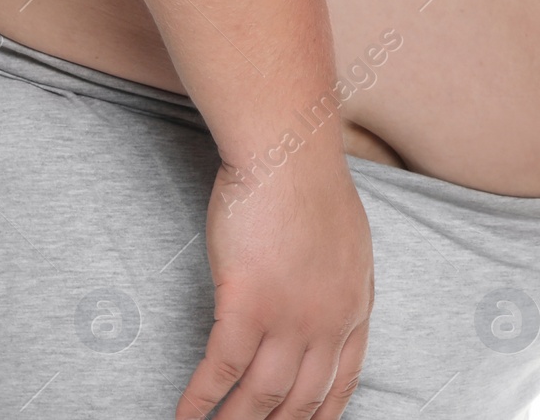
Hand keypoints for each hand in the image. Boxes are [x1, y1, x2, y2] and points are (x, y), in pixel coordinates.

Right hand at [178, 148, 373, 418]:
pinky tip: (185, 419)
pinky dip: (200, 401)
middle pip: (302, 401)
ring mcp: (289, 318)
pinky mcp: (246, 305)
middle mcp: (328, 322)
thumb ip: (333, 278)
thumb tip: (314, 298)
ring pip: (261, 396)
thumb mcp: (345, 238)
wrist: (288, 146)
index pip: (342, 381)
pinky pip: (221, 371)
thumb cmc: (309, 176)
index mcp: (355, 304)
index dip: (321, 416)